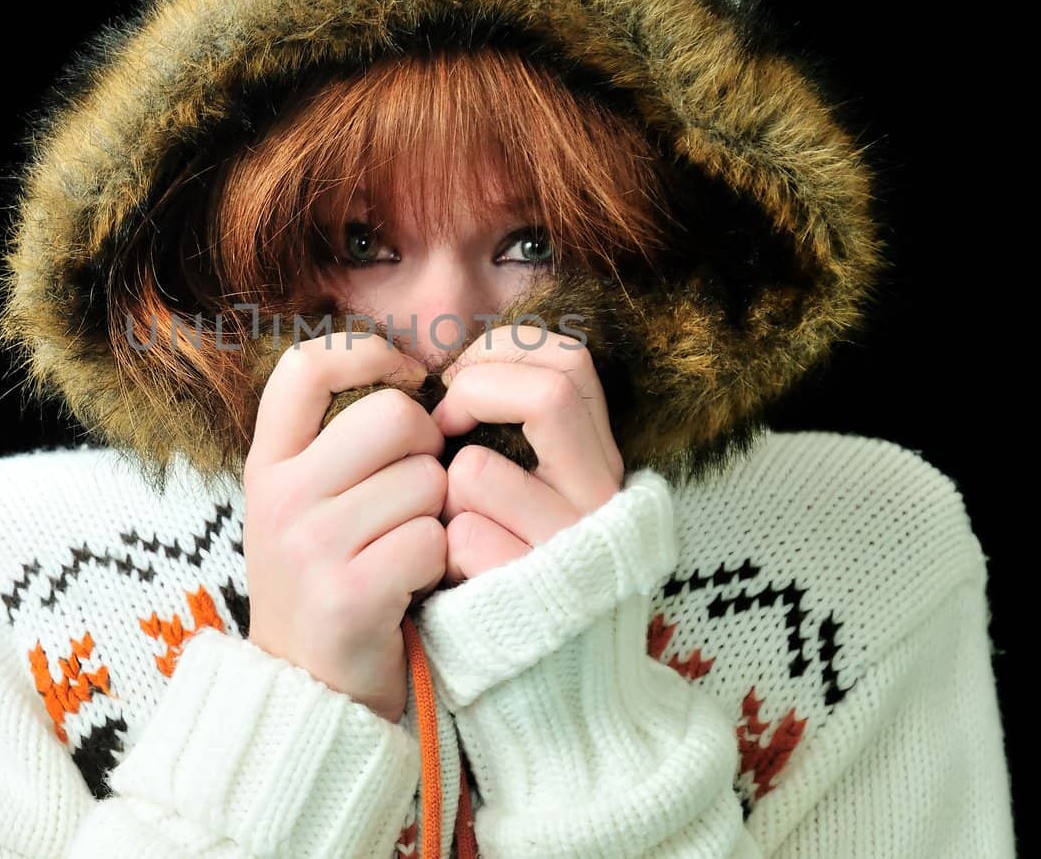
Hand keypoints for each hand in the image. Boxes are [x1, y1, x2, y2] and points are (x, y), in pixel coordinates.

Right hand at [242, 332, 449, 722]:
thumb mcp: (303, 508)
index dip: (370, 353)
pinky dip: (440, 563)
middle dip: (429, 448)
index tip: (408, 378)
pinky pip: (433, 539)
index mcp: (269, 465)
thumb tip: (408, 377)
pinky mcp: (349, 594)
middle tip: (420, 490)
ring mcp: (310, 545)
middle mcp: (280, 497)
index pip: (306, 364)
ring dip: (438, 514)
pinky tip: (414, 586)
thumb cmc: (327, 586)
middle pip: (393, 415)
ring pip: (426, 479)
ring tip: (409, 550)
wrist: (307, 698)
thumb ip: (337, 445)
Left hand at [430, 325, 625, 584]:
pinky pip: (462, 539)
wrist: (546, 689)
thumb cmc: (511, 569)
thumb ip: (514, 430)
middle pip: (548, 394)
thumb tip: (453, 363)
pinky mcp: (533, 597)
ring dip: (444, 489)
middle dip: (473, 393)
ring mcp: (568, 548)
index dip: (504, 351)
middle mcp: (599, 500)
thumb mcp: (533, 492)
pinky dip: (442, 550)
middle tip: (441, 424)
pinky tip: (450, 576)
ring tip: (448, 521)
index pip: (571, 361)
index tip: (459, 382)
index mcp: (598, 464)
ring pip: (477, 470)